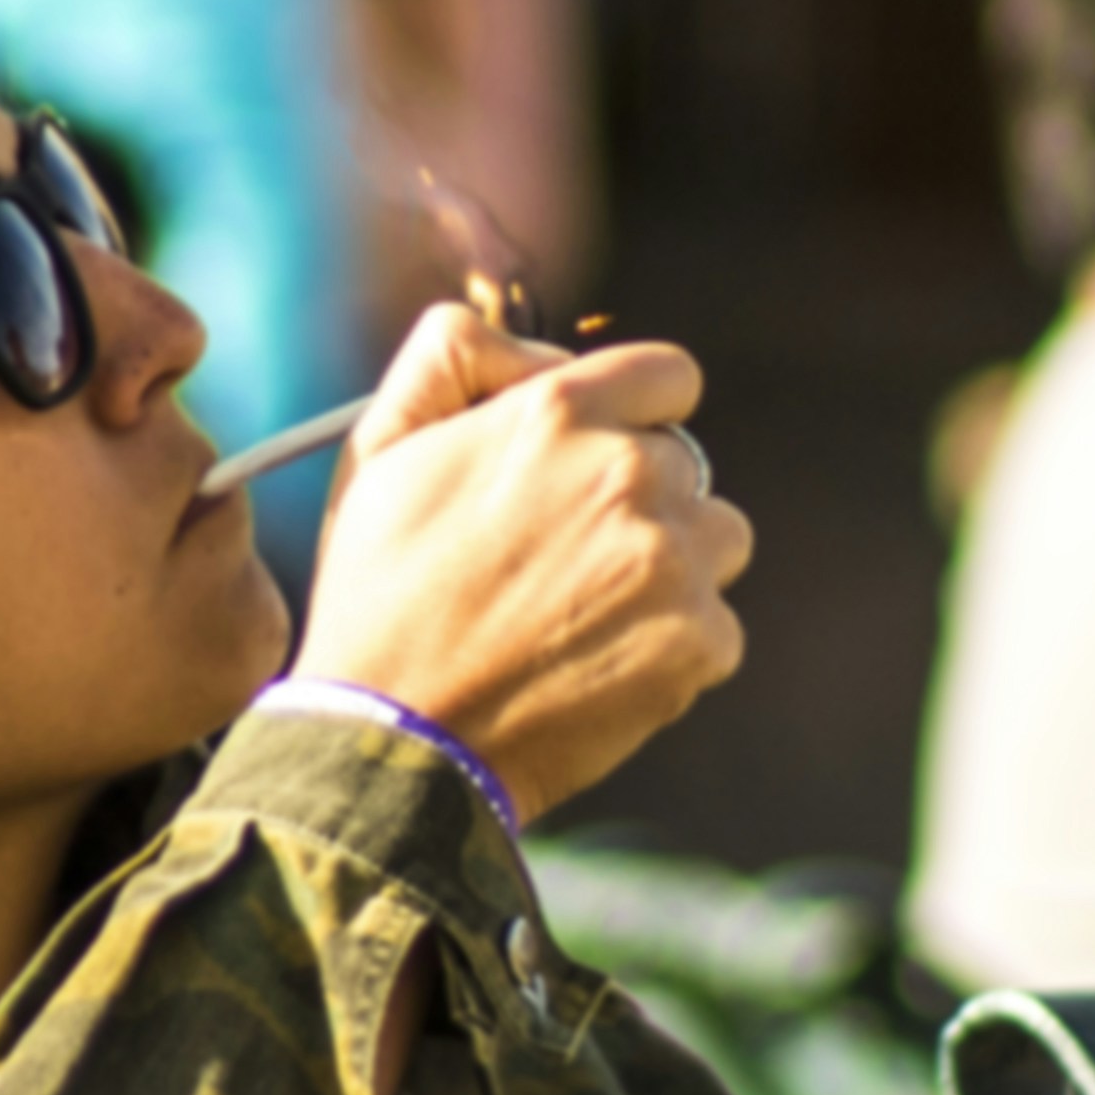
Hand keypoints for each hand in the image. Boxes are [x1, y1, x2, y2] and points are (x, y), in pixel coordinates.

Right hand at [293, 305, 750, 825]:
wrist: (398, 744)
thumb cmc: (379, 596)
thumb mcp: (380, 444)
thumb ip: (453, 354)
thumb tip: (538, 350)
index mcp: (560, 414)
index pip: (669, 377)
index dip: (635, 414)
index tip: (601, 456)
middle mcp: (632, 475)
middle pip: (686, 466)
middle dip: (637, 502)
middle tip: (558, 560)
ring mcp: (674, 561)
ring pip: (715, 540)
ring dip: (667, 569)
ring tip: (579, 614)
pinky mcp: (700, 642)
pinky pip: (714, 625)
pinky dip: (669, 646)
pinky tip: (594, 665)